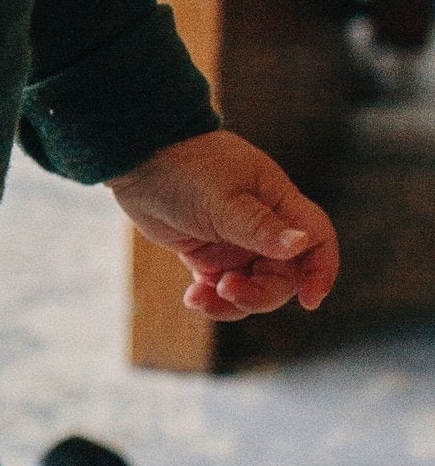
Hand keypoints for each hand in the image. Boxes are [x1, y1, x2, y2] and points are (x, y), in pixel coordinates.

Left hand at [107, 129, 339, 319]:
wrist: (143, 162)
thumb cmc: (187, 171)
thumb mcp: (224, 201)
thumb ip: (260, 227)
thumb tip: (300, 244)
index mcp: (279, 205)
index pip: (317, 240)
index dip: (321, 271)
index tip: (310, 301)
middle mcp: (264, 228)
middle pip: (282, 276)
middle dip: (259, 294)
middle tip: (226, 289)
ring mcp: (236, 244)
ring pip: (251, 288)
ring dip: (229, 303)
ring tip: (198, 296)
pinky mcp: (208, 256)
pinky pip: (220, 290)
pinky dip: (209, 299)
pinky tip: (191, 296)